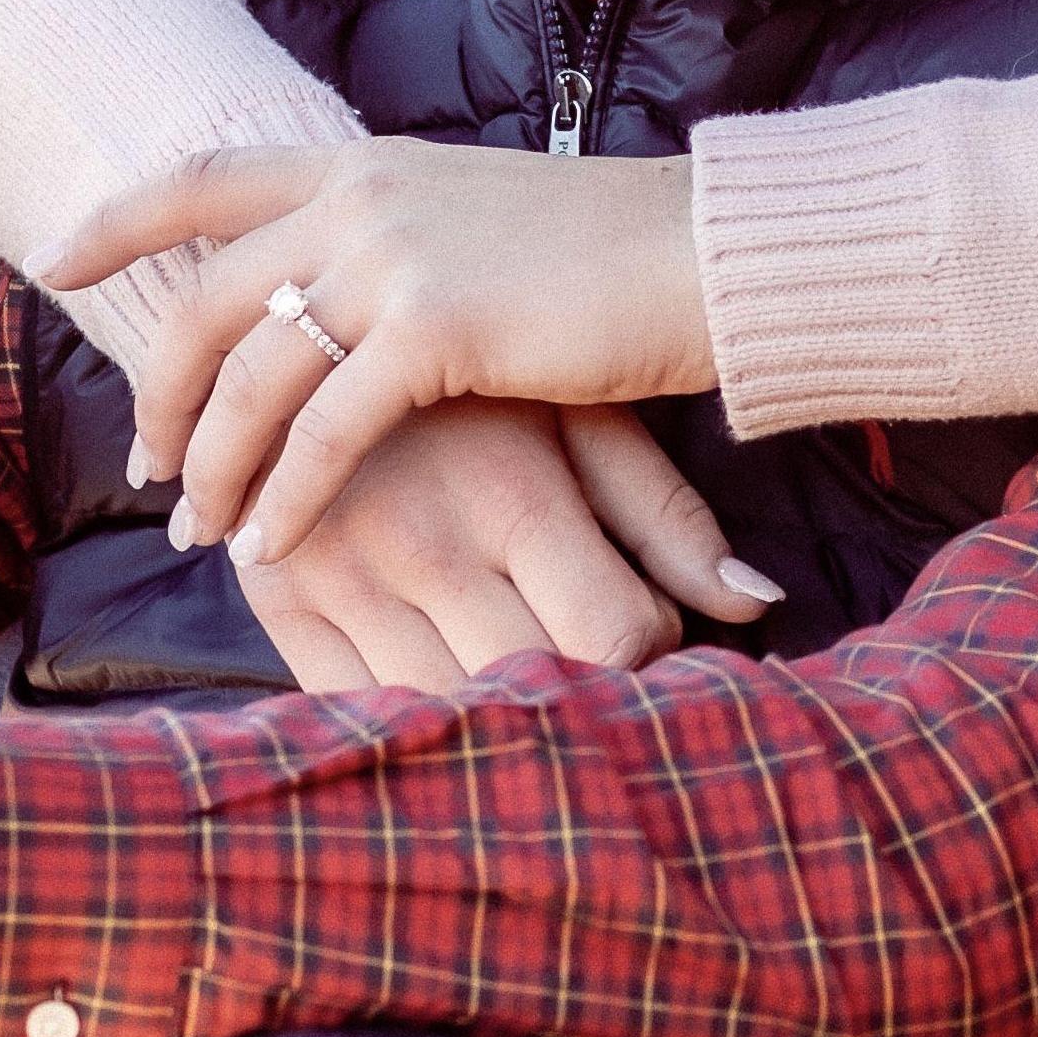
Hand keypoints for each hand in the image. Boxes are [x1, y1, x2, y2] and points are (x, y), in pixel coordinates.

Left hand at [38, 141, 717, 566]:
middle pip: (207, 301)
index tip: (57, 257)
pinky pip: (321, 434)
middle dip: (162, 395)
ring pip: (250, 378)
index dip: (122, 216)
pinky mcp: (433, 328)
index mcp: (368, 163)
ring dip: (215, 466)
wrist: (706, 254)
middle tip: (151, 469)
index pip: (206, 174)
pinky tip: (276, 547)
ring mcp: (392, 257)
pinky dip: (286, 498)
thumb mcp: (482, 222)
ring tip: (206, 532)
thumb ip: (401, 244)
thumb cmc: (613, 256)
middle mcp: (362, 198)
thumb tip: (345, 301)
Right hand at [233, 396, 777, 693]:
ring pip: (448, 715)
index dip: (653, 654)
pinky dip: (409, 721)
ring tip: (527, 678)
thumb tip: (760, 604)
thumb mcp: (582, 418)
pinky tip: (444, 687)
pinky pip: (355, 712)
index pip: (614, 636)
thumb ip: (666, 517)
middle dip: (585, 696)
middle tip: (601, 671)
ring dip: (500, 721)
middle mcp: (424, 545)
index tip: (653, 637)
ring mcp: (342, 580)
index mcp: (512, 493)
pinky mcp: (277, 604)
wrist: (306, 315)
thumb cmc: (477, 376)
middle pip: (537, 690)